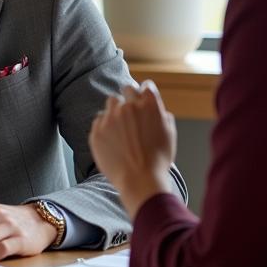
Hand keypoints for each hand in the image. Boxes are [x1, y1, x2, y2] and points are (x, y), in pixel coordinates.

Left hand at [90, 80, 176, 217]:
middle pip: (126, 89)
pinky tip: (113, 138)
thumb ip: (163, 116)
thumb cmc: (158, 160)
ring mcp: (110, 117)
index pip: (146, 86)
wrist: (139, 179)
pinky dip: (105, 125)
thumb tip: (159, 110)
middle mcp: (128, 107)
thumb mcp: (169, 135)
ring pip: (111, 102)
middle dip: (130, 96)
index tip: (144, 95)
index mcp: (150, 106)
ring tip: (121, 125)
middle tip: (131, 109)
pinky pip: (100, 119)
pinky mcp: (97, 129)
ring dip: (116, 109)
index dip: (146, 90)